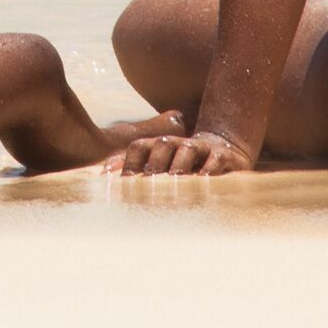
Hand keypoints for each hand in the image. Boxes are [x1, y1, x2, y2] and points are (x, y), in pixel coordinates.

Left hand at [108, 127, 257, 176]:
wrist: (224, 149)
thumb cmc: (184, 164)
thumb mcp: (162, 164)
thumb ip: (134, 166)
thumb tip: (103, 173)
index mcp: (160, 145)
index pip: (140, 147)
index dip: (130, 162)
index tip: (124, 182)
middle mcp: (178, 143)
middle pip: (162, 145)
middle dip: (153, 163)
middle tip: (147, 183)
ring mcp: (201, 148)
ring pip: (188, 149)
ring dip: (179, 164)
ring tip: (174, 180)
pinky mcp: (223, 156)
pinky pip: (216, 159)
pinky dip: (209, 169)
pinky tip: (203, 181)